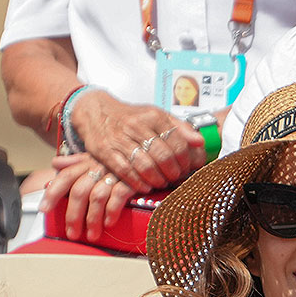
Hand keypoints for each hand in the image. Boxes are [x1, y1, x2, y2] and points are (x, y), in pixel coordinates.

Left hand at [41, 153, 135, 241]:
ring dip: (92, 219)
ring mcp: (115, 173)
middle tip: (71, 233)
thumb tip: (55, 164)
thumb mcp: (98, 156)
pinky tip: (109, 223)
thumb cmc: (123, 161)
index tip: (44, 210)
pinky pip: (118, 196)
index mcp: (88, 161)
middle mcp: (98, 166)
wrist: (151, 155)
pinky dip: (112, 211)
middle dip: (73, 215)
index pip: (65, 176)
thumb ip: (76, 162)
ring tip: (92, 235)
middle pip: (79, 191)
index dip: (53, 193)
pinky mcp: (131, 181)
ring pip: (96, 197)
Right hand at [71, 90, 204, 190]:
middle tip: (175, 178)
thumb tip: (200, 142)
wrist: (95, 111)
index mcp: (153, 116)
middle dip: (173, 172)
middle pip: (163, 156)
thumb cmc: (131, 117)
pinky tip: (146, 185)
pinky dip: (139, 182)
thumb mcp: (156, 116)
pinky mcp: (105, 151)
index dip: (185, 160)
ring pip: (146, 166)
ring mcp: (120, 139)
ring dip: (157, 179)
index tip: (186, 168)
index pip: (177, 142)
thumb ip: (179, 128)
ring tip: (161, 182)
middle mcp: (136, 125)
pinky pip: (126, 172)